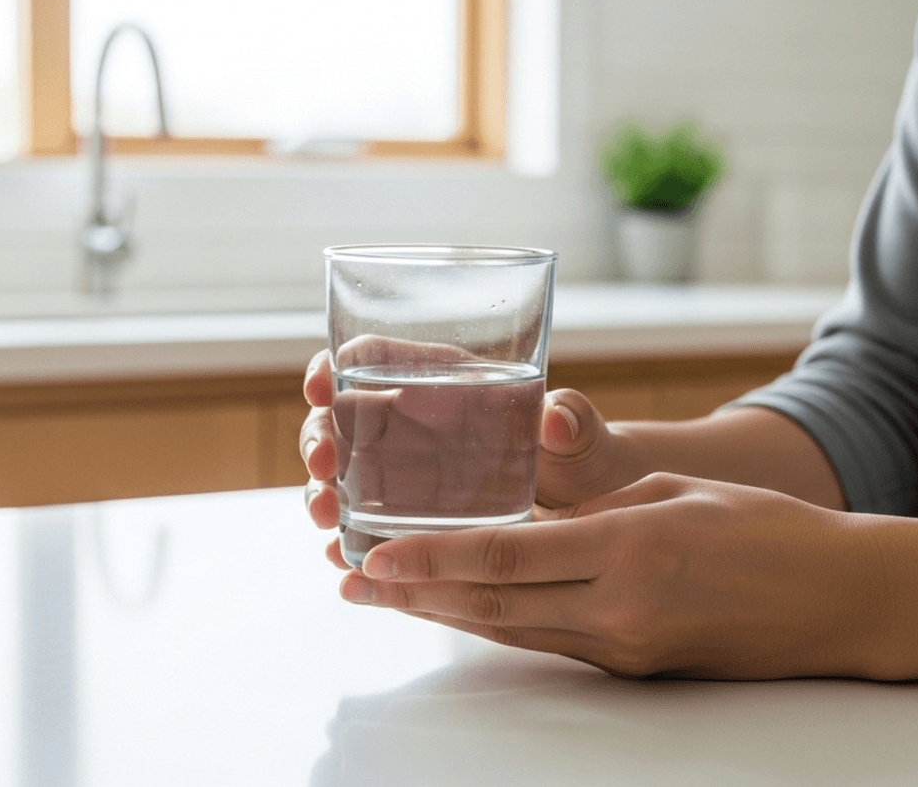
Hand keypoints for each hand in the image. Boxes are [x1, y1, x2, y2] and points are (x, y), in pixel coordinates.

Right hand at [300, 346, 644, 567]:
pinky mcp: (411, 522)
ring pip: (343, 475)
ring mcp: (407, 475)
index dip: (336, 368)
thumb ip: (574, 424)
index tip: (322, 385)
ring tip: (326, 520)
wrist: (599, 518)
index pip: (373, 361)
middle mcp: (415, 425)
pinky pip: (365, 525)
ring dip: (321, 493)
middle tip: (323, 466)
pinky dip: (345, 539)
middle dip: (318, 439)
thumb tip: (559, 416)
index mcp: (446, 383)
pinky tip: (339, 557)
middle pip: (341, 420)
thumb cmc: (588, 461)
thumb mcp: (583, 439)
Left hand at [336, 473, 880, 679]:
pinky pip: (546, 642)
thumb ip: (591, 507)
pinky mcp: (632, 663)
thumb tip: (522, 514)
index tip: (373, 555)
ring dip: (442, 613)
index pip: (507, 556)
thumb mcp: (671, 492)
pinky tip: (459, 608)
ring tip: (384, 597)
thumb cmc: (764, 529)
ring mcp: (625, 645)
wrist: (836, 600)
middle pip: (493, 604)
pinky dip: (495, 623)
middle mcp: (618, 607)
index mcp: (628, 548)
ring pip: (511, 629)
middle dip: (414, 594)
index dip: (432, 559)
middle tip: (350, 581)